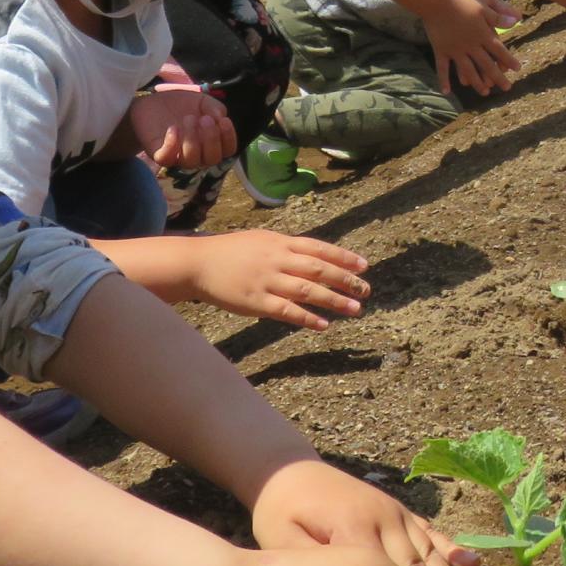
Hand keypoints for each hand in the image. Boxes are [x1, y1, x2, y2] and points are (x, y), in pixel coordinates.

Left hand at [130, 88, 237, 171]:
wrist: (153, 102)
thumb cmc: (182, 104)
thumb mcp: (203, 101)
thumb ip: (216, 107)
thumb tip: (220, 118)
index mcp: (211, 142)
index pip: (228, 150)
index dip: (229, 138)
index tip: (223, 121)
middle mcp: (198, 153)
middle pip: (212, 159)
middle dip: (211, 139)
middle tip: (203, 119)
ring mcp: (178, 156)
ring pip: (191, 161)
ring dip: (193, 140)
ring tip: (188, 118)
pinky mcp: (160, 155)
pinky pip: (167, 159)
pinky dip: (172, 144)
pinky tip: (173, 128)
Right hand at [186, 230, 369, 328]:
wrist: (198, 263)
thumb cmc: (232, 252)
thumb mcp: (262, 240)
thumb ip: (288, 248)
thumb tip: (315, 257)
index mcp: (280, 242)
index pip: (319, 248)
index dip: (343, 258)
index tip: (364, 266)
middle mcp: (277, 260)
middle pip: (318, 270)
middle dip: (346, 280)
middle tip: (366, 289)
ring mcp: (267, 281)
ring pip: (307, 291)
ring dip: (334, 300)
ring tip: (355, 308)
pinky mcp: (256, 302)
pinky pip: (286, 311)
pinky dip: (307, 318)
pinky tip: (324, 325)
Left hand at [250, 457, 481, 565]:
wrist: (285, 471)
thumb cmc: (279, 515)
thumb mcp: (284, 543)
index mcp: (353, 530)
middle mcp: (382, 520)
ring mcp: (394, 513)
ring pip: (430, 558)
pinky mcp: (397, 509)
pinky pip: (429, 532)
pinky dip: (450, 551)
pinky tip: (471, 565)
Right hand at [421, 0, 522, 96]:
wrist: (436, 1)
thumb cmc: (461, 1)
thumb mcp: (483, 7)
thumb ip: (498, 17)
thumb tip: (517, 20)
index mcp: (482, 35)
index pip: (499, 50)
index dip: (509, 60)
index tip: (517, 69)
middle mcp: (471, 46)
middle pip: (487, 65)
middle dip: (498, 77)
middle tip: (507, 88)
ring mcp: (455, 50)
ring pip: (468, 71)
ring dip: (478, 83)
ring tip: (485, 92)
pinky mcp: (441, 50)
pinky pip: (443, 68)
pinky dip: (444, 80)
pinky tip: (447, 92)